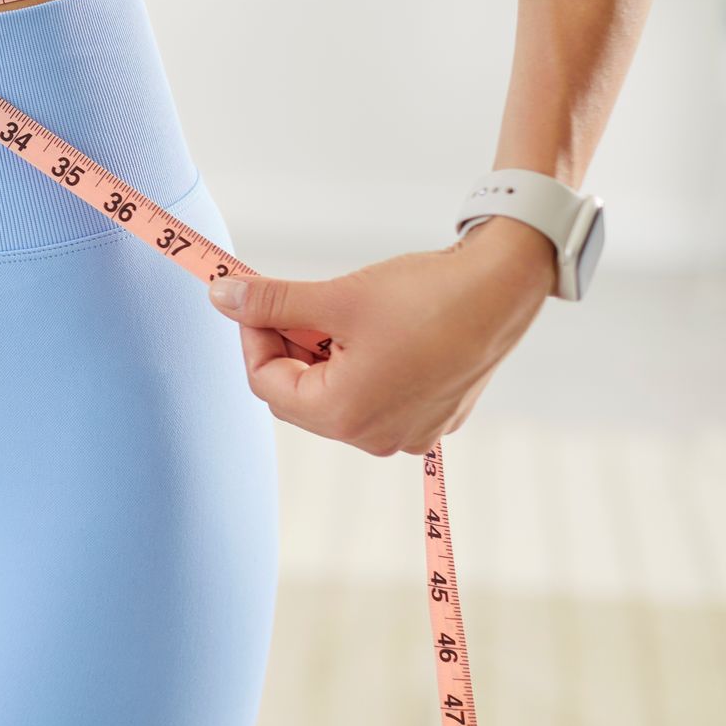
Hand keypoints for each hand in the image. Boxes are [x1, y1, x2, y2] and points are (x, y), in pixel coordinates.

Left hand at [204, 217, 556, 454]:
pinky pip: (376, 396)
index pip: (267, 382)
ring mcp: (410, 432)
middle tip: (296, 302)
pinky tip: (377, 327)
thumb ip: (271, 303)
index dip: (253, 335)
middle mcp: (377, 438)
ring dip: (324, 354)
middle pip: (300, 394)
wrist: (505, 288)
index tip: (254, 297)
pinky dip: (361, 363)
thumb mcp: (335, 297)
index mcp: (346, 415)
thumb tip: (220, 296)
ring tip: (341, 312)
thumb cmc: (423, 295)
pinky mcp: (435, 417)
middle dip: (289, 346)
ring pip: (337, 395)